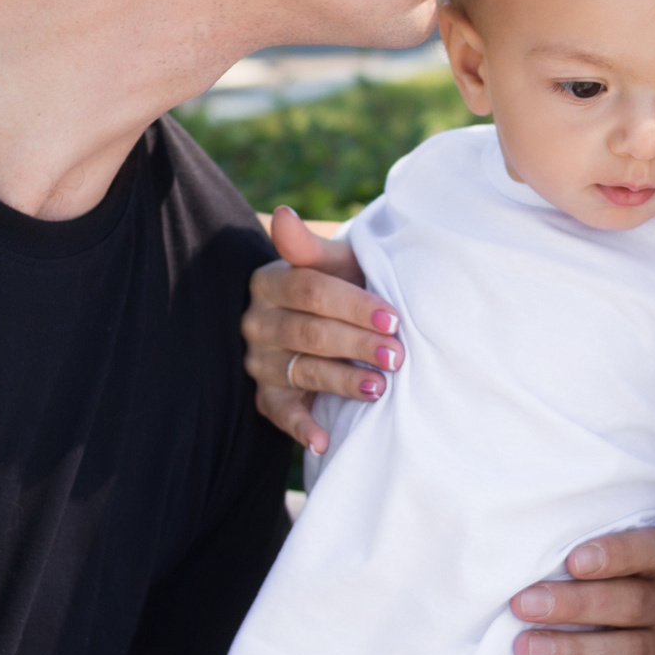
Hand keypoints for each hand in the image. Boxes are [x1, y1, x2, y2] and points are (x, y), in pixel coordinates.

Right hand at [242, 206, 399, 453]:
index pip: (311, 291)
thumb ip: (310, 245)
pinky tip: (324, 440)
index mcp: (271, 282)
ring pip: (302, 371)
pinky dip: (302, 428)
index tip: (394, 317)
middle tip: (397, 356)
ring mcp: (260, 361)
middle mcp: (257, 322)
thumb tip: (282, 214)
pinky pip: (280, 414)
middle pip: (310, 333)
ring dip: (342, 381)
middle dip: (357, 344)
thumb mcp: (334, 262)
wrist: (331, 317)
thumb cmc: (340, 285)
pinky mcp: (266, 396)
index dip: (354, 305)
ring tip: (379, 387)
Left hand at [509, 526, 654, 654]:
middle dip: (575, 605)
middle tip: (523, 606)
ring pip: (637, 651)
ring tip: (530, 651)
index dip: (616, 552)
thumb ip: (552, 565)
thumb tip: (493, 558)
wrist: (615, 653)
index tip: (572, 560)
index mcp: (649, 565)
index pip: (651, 548)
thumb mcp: (570, 575)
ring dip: (579, 651)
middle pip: (635, 602)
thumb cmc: (576, 600)